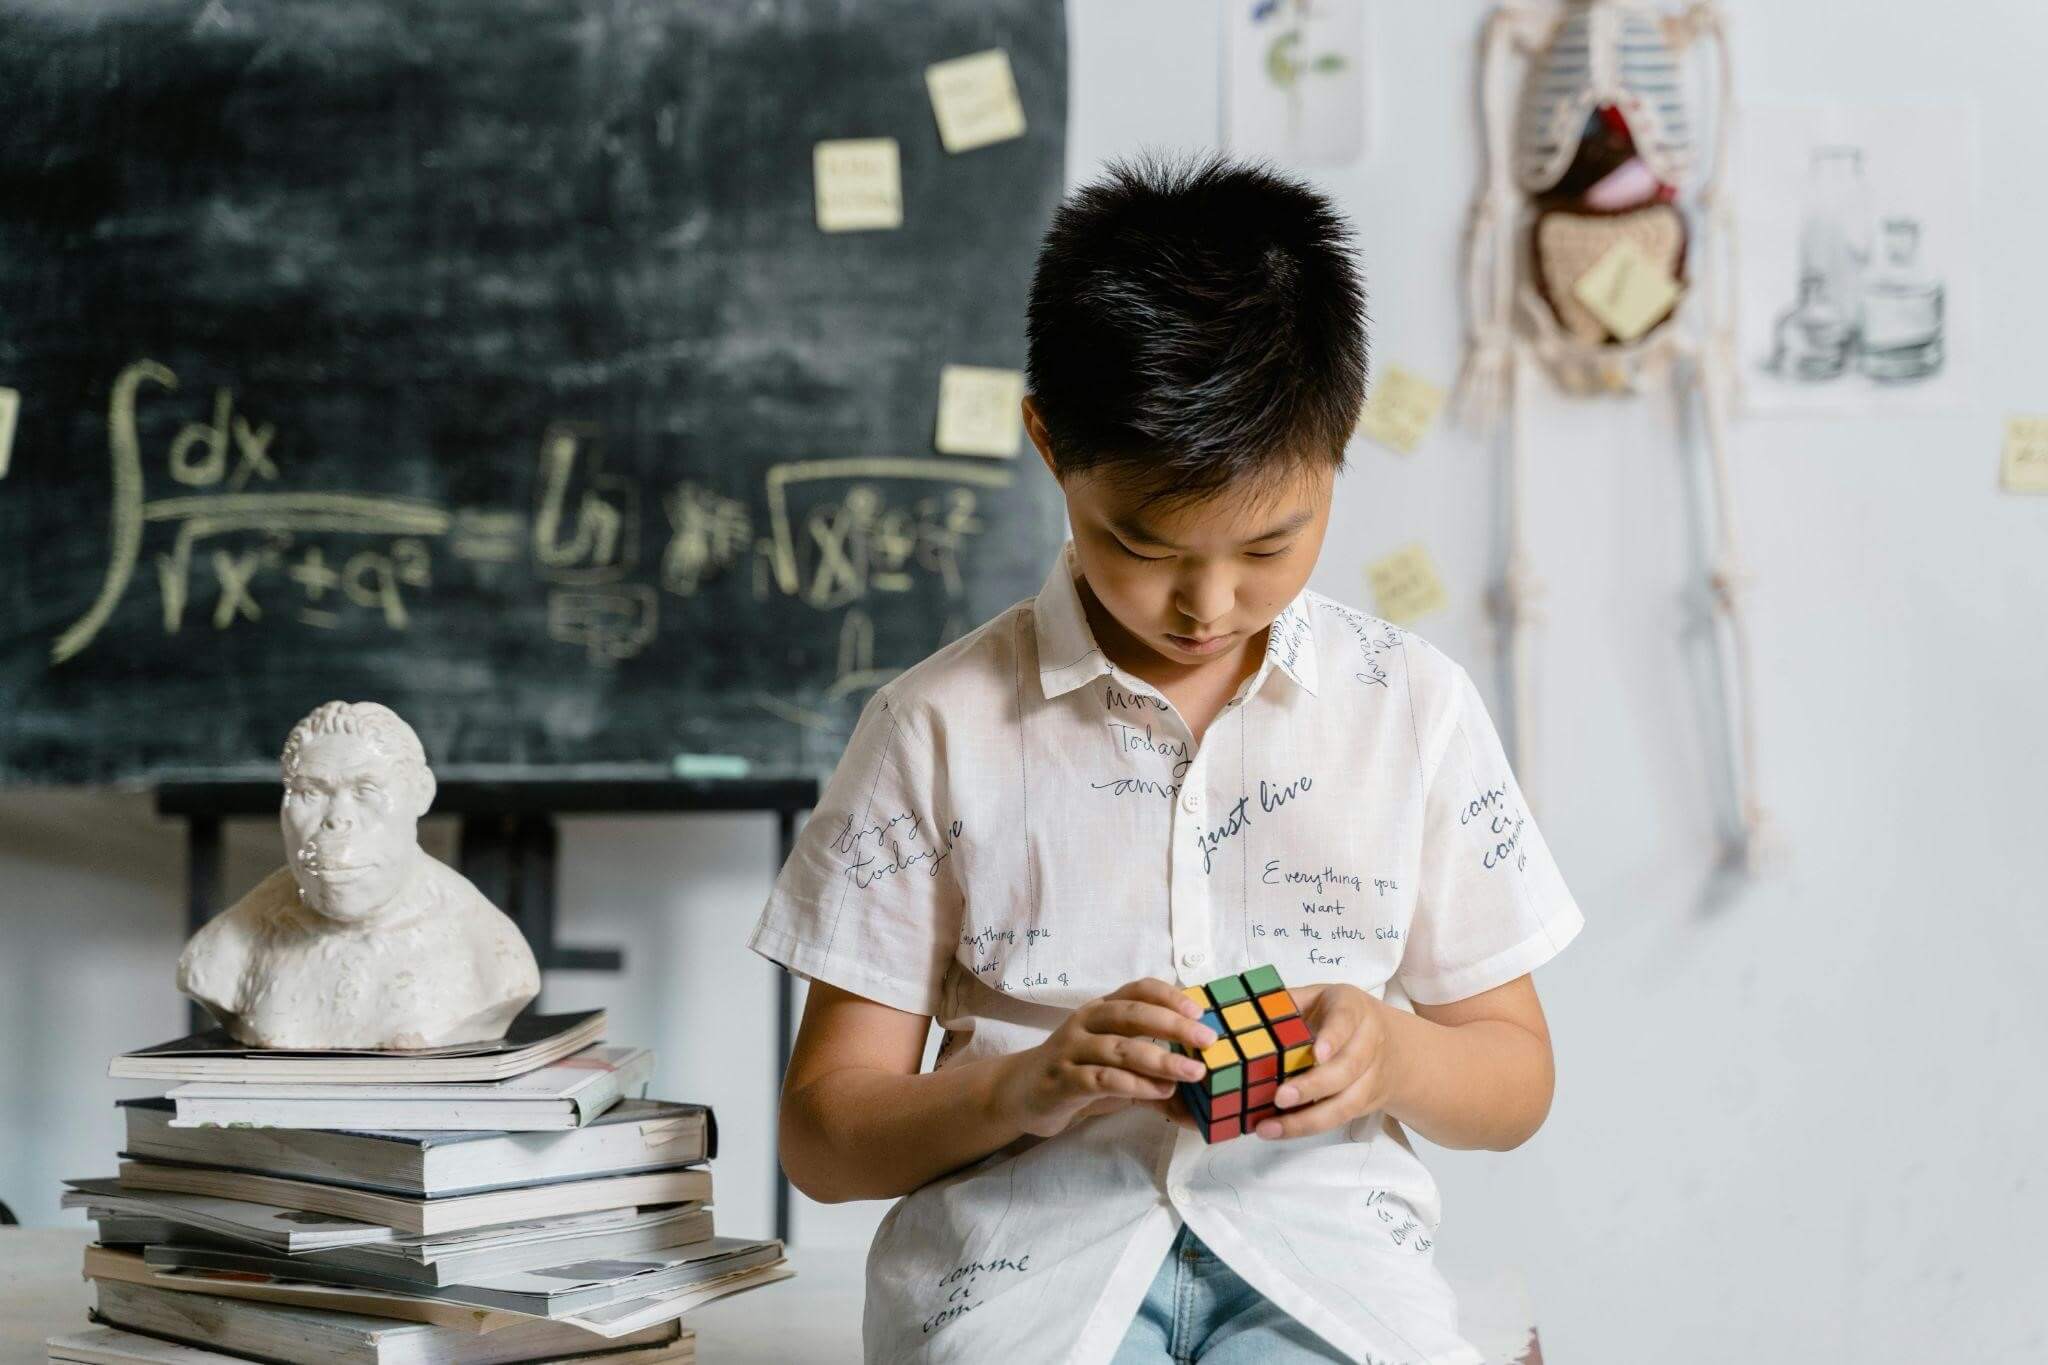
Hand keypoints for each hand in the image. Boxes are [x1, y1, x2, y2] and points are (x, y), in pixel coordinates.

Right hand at [995, 978, 1216, 1137]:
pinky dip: (1134, 1084)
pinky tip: (1159, 1092)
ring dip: (1160, 1059)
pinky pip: (1102, 1078)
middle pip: (1131, 1014)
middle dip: (1173, 1024)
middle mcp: (1085, 1022)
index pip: (1137, 989)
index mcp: (1101, 1009)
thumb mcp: (1115, 1064)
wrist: (1021, 1092)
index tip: (1199, 1011)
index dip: (1170, 996)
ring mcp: (1071, 1050)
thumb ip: (1153, 1072)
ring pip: (1119, 1047)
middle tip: (1206, 1040)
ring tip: (1191, 1073)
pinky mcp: (1062, 1080)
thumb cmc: (1079, 1073)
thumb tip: (1200, 1090)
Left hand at [1254, 982, 1403, 1140]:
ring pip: (1346, 1103)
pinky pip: (1339, 1119)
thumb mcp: (1320, 997)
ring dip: (1308, 1119)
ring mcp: (1371, 1077)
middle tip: (1280, 1098)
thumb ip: (1289, 1001)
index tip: (1316, 1054)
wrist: (1397, 1047)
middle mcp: (1368, 1043)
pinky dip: (1309, 1127)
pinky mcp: (1366, 1104)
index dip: (1333, 1038)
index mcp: (1353, 1009)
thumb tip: (1251, 1008)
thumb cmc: (1344, 1017)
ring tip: (1270, 1127)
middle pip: (1347, 1069)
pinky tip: (1280, 1131)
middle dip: (1314, 1086)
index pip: (1345, 1022)